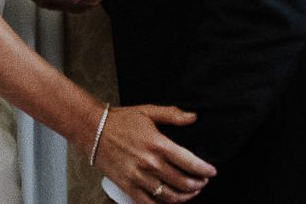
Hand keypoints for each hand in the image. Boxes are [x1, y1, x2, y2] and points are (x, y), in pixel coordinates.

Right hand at [96, 105, 215, 203]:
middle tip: (202, 182)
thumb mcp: (148, 112)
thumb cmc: (121, 120)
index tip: (212, 172)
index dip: (204, 169)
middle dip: (197, 185)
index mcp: (158, 144)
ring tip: (190, 193)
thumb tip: (193, 117)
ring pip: (169, 197)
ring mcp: (139, 178)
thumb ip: (172, 115)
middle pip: (182, 182)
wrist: (93, 129)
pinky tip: (169, 201)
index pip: (189, 162)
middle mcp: (150, 163)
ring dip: (185, 197)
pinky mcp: (128, 187)